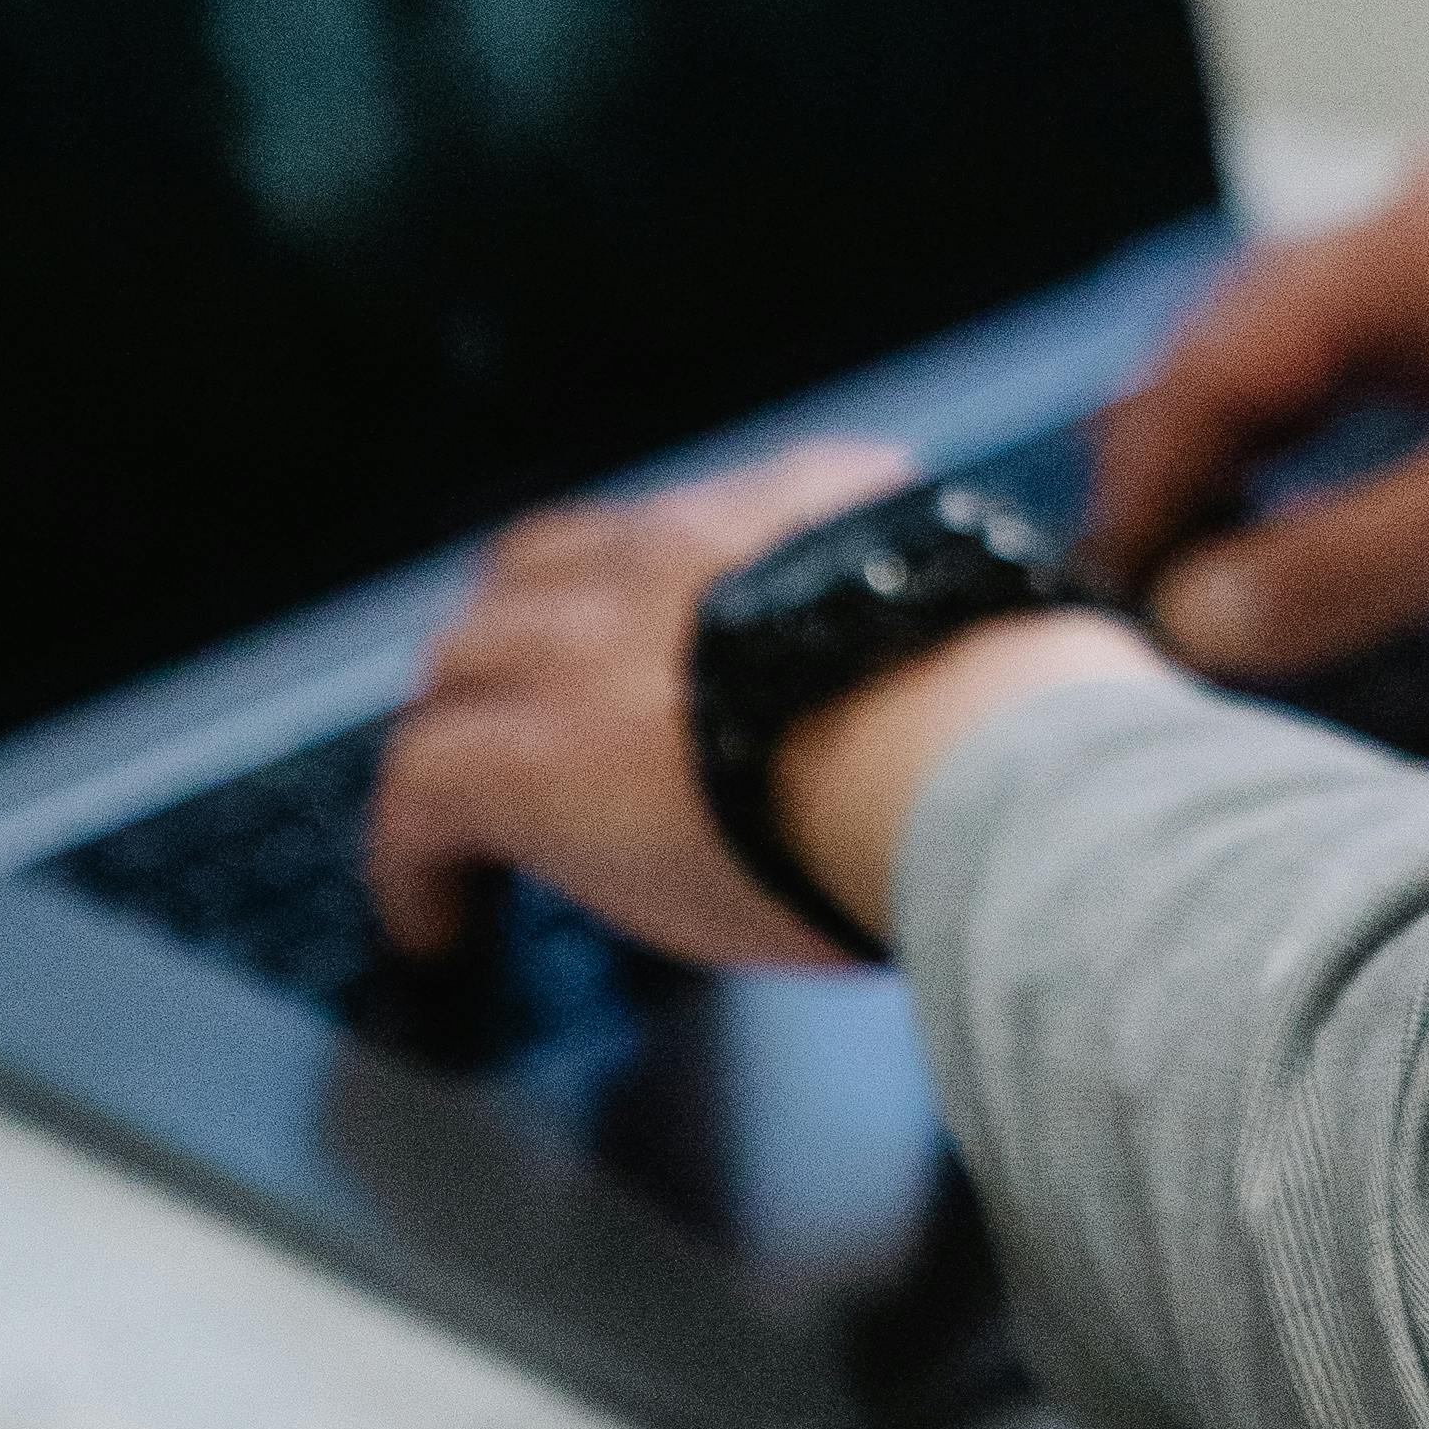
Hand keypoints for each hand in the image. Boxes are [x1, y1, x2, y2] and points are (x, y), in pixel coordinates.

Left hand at [364, 440, 1136, 968]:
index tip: (645, 646)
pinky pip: (416, 788)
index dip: (643, 588)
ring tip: (455, 815)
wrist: (967, 761)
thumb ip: (950, 653)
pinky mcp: (527, 753)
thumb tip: (990, 722)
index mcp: (805, 514)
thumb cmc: (1019, 732)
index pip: (690, 524)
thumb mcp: (987, 645)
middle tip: (516, 721)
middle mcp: (682, 548)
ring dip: (457, 729)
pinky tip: (429, 914)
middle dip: (518, 640)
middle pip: (542, 569)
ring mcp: (592, 640)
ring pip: (463, 661)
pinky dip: (409, 855)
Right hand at [1081, 135, 1428, 691]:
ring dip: (1300, 457)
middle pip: (1289, 331)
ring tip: (1240, 572)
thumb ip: (1335, 565)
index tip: (1107, 578)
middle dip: (1208, 450)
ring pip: (1374, 358)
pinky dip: (1388, 454)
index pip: (1232, 341)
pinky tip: (1376, 532)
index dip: (1153, 466)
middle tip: (1147, 575)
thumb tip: (1198, 616)